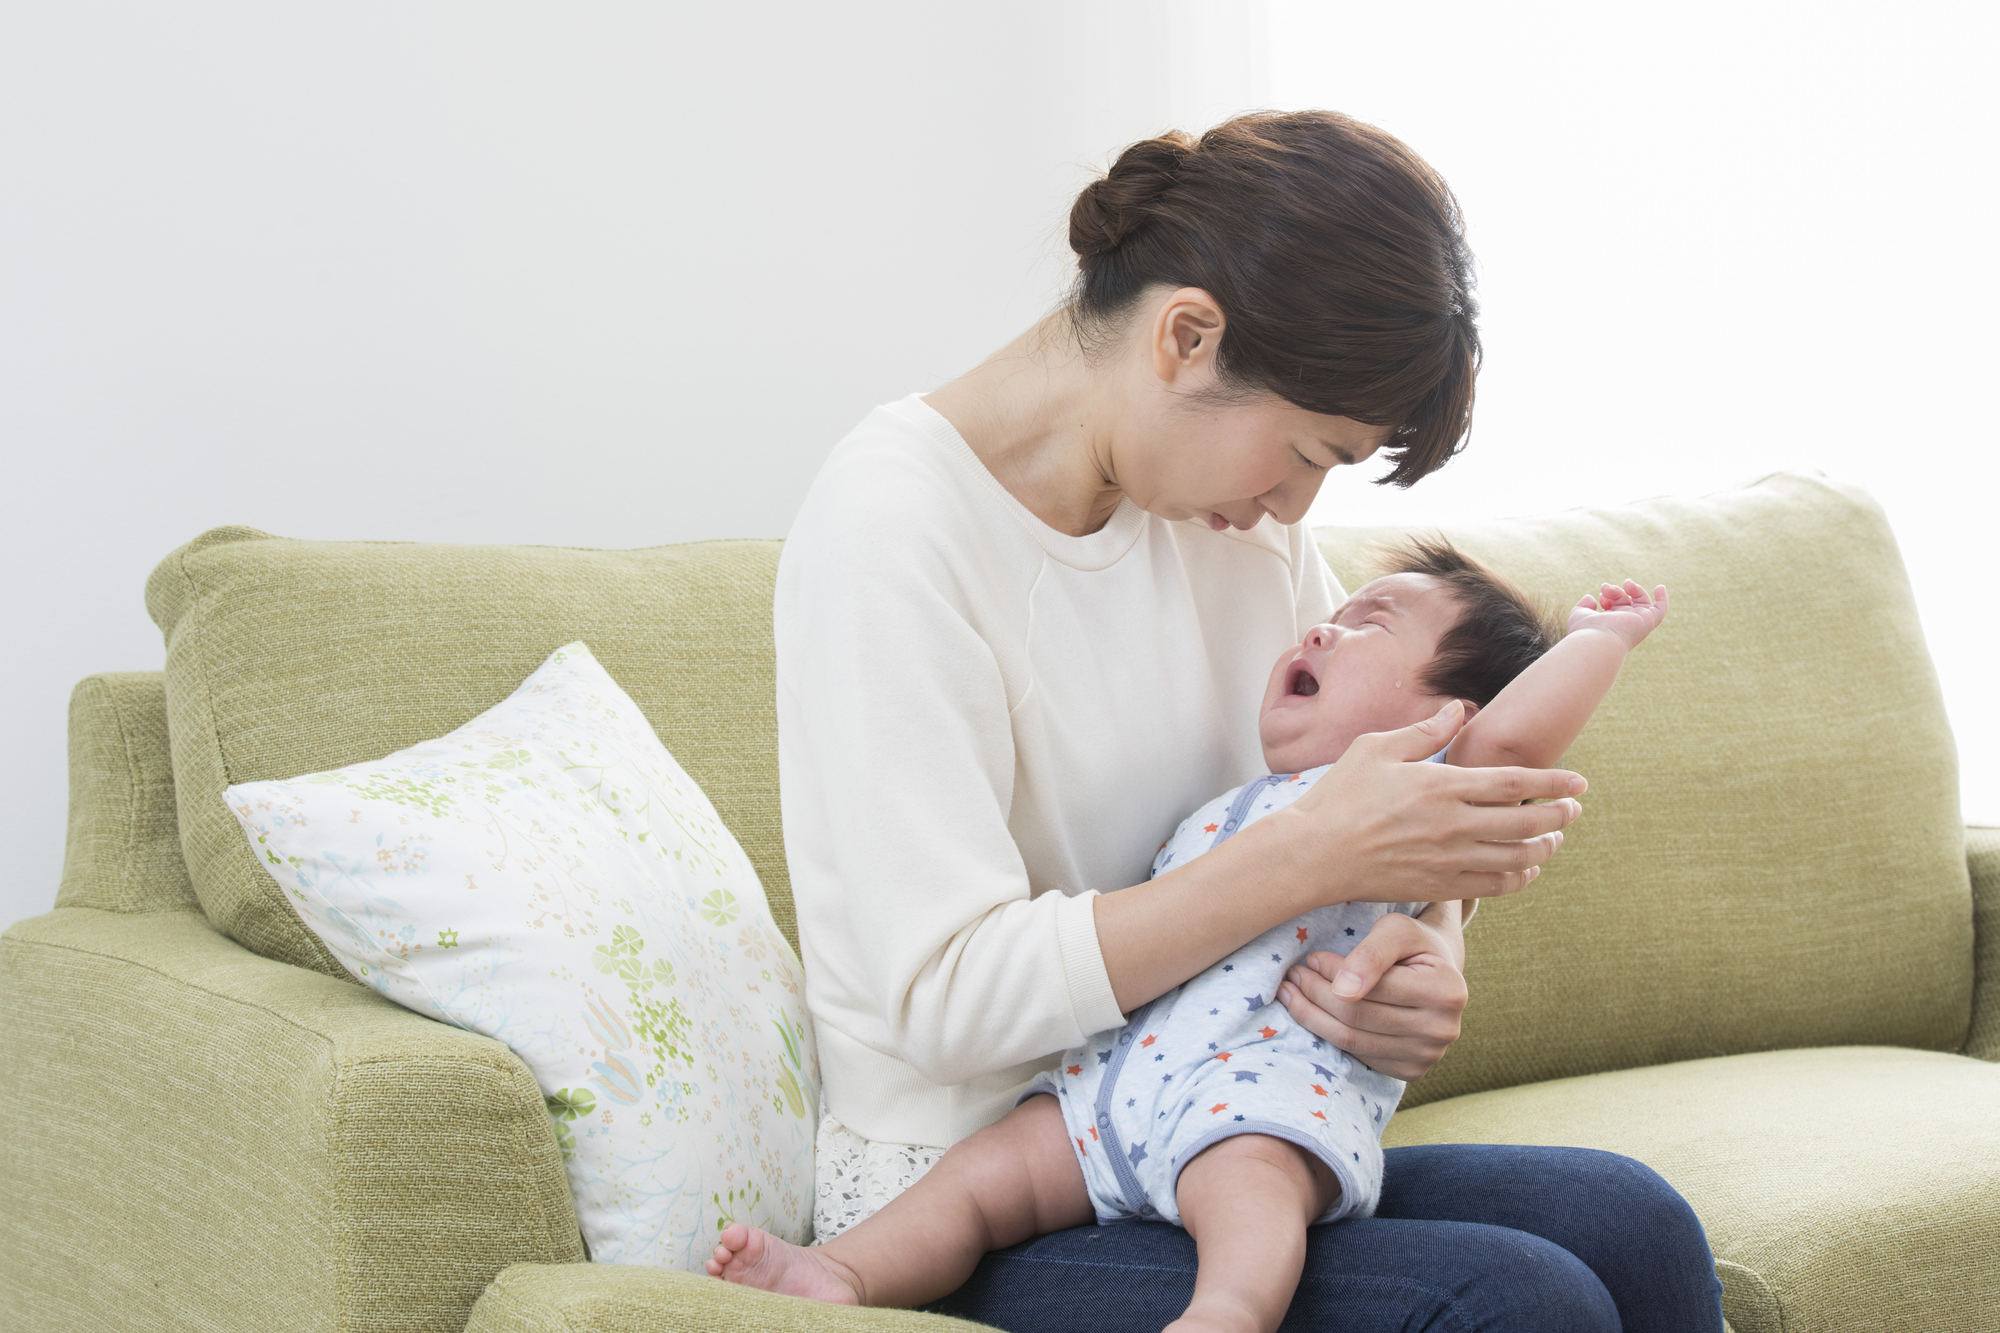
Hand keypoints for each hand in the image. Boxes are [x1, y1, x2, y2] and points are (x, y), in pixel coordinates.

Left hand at [1276, 909, 1465, 1081]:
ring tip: (1292, 993)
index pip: (1373, 987)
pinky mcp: (1411, 1072)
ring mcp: (1428, 1056)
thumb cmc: (1413, 944)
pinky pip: (1359, 1056)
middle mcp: (1443, 1030)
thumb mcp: (1396, 930)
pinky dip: (1329, 1034)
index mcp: (1447, 991)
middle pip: (1358, 1017)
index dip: (1333, 972)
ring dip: (1312, 1016)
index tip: (1310, 958)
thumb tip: (1342, 990)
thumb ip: (1371, 953)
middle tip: (1293, 975)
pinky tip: (1314, 1014)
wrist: (1436, 974)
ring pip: (1352, 1041)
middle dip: (1315, 994)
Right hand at [1279, 699, 1585, 904]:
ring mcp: (1448, 860)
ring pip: (1516, 857)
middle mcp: (1452, 824)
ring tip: (1555, 839)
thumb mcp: (1375, 748)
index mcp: (1441, 785)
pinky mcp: (1438, 887)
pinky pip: (1493, 887)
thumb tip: (1459, 709)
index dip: (1553, 781)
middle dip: (1560, 815)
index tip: (1580, 781)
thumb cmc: (1339, 795)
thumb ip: (1424, 732)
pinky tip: (1525, 870)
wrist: (1313, 853)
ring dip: (1545, 848)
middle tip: (1574, 809)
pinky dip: (1518, 879)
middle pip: (1526, 821)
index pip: (1515, 782)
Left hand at [1567, 579, 1667, 646]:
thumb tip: (1591, 597)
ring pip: (1641, 601)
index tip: (1600, 596)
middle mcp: (1624, 624)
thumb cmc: (1586, 631)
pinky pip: (1660, 610)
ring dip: (1634, 589)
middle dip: (1616, 591)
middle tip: (1606, 587)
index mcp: (1609, 623)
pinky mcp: (1647, 621)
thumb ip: (1583, 606)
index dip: (1607, 595)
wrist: (1597, 641)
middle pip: (1625, 601)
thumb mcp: (1580, 614)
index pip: (1613, 606)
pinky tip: (1660, 587)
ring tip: (1627, 583)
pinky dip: (1663, 598)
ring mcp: (1636, 622)